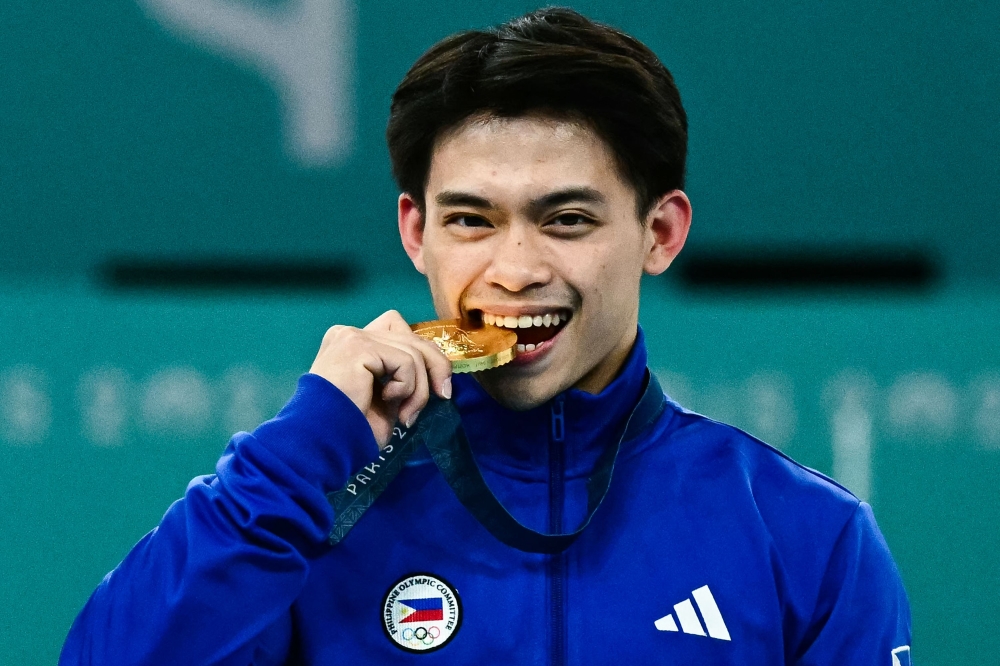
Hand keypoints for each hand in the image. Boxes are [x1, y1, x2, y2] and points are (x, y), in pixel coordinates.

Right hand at [309, 310, 451, 446]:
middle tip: (443, 396)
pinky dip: (407, 386)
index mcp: (352, 344)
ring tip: (405, 415)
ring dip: (418, 389)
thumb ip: (403, 377)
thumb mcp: (386, 398)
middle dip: (435, 366)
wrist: (322, 441)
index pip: (400, 332)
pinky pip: (405, 362)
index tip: (437, 387)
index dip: (425, 355)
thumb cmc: (350, 428)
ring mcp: (353, 337)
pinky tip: (388, 400)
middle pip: (411, 336)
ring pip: (413, 352)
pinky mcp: (359, 346)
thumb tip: (437, 375)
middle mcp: (350, 333)